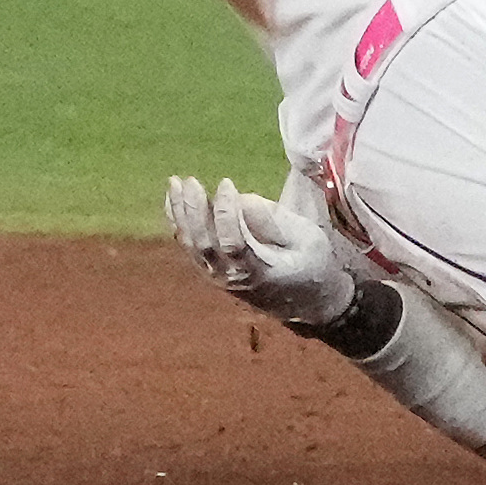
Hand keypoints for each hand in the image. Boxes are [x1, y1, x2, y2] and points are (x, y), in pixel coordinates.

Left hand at [163, 174, 356, 330]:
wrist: (309, 302)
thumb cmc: (312, 266)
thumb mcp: (308, 240)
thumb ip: (276, 220)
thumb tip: (242, 200)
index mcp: (259, 272)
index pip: (232, 243)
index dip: (225, 212)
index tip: (227, 183)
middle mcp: (232, 278)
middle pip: (204, 245)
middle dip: (194, 211)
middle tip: (191, 182)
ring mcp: (218, 276)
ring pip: (192, 246)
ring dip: (181, 214)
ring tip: (175, 183)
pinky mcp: (212, 271)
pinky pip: (189, 247)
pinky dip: (179, 222)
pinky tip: (173, 200)